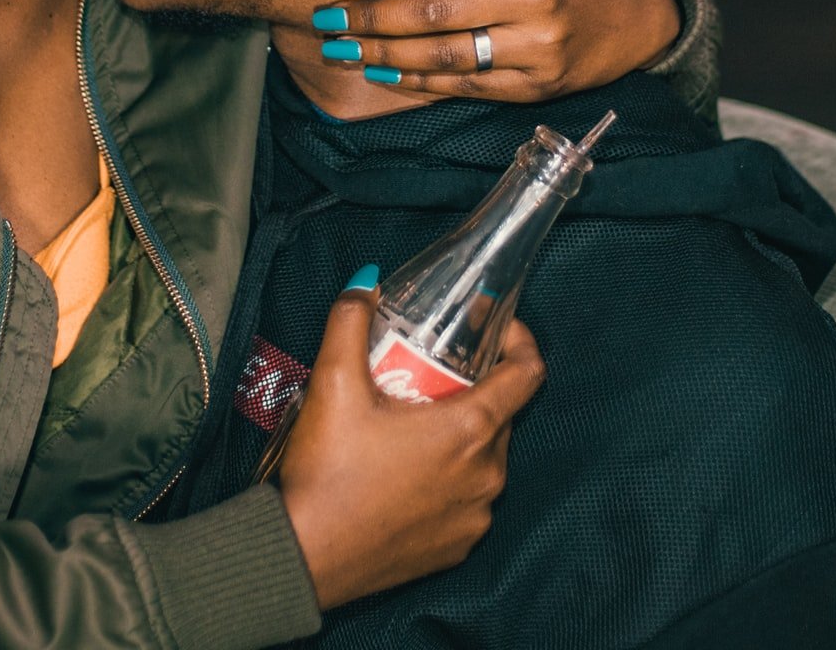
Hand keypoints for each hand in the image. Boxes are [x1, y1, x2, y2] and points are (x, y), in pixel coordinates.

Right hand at [277, 286, 543, 608]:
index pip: (527, 375)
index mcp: (470, 430)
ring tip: (408, 420)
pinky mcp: (458, 545)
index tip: (492, 325)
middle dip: (469, 384)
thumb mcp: (333, 382)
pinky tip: (404, 470)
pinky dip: (447, 475)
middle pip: (500, 413)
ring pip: (483, 457)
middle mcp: (487, 474)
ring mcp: (476, 514)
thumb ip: (351, 321)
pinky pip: (467, 496)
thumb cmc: (328, 469)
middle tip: (423, 371)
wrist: (308, 554)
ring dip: (458, 432)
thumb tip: (366, 282)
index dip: (518, 340)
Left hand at [319, 0, 679, 99]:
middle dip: (375, 14)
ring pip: (447, 54)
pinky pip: (467, 85)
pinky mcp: (535, 84)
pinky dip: (418, 82)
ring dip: (384, 54)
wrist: (641, 17)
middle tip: (326, 13)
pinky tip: (379, 72)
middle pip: (441, 8)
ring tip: (338, 47)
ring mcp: (538, 45)